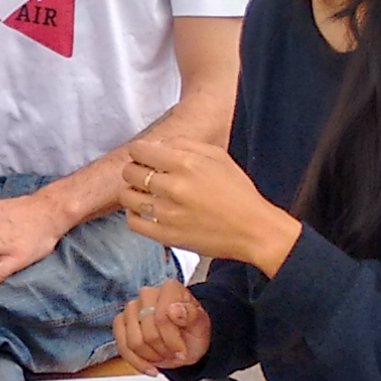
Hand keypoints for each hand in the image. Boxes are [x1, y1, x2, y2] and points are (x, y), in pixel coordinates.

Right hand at [114, 280, 212, 371]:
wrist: (186, 343)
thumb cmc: (193, 332)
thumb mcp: (201, 325)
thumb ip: (191, 315)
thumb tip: (175, 309)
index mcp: (170, 289)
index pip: (162, 317)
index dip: (172, 339)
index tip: (182, 351)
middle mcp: (147, 295)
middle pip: (148, 332)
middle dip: (163, 350)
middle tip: (174, 354)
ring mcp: (131, 309)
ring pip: (134, 342)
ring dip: (151, 356)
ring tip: (163, 356)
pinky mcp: (120, 323)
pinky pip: (122, 346)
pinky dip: (137, 362)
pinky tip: (150, 365)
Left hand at [121, 135, 289, 269]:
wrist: (253, 230)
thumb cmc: (238, 192)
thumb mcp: (218, 156)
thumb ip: (185, 144)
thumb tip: (156, 145)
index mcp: (187, 163)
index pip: (140, 151)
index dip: (138, 152)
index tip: (143, 156)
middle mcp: (174, 187)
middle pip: (130, 172)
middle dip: (134, 170)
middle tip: (145, 175)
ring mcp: (168, 213)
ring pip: (127, 197)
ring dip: (132, 192)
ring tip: (144, 193)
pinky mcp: (166, 236)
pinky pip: (133, 222)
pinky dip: (134, 214)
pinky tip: (145, 211)